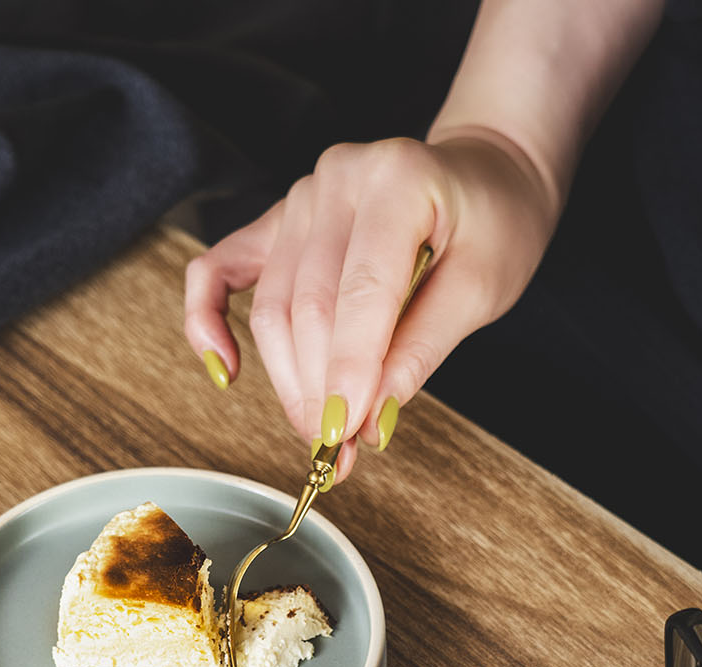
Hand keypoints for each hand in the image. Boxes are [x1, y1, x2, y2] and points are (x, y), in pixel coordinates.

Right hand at [184, 133, 558, 478]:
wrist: (484, 178)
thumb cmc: (493, 225)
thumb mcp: (482, 287)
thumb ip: (422, 349)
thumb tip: (373, 418)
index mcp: (398, 180)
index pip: (360, 293)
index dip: (349, 373)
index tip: (347, 435)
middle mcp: (339, 179)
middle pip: (307, 306)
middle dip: (320, 390)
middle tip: (340, 454)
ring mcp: (301, 197)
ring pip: (272, 307)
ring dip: (287, 381)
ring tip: (317, 434)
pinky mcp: (278, 222)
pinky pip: (219, 270)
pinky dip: (208, 321)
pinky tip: (225, 370)